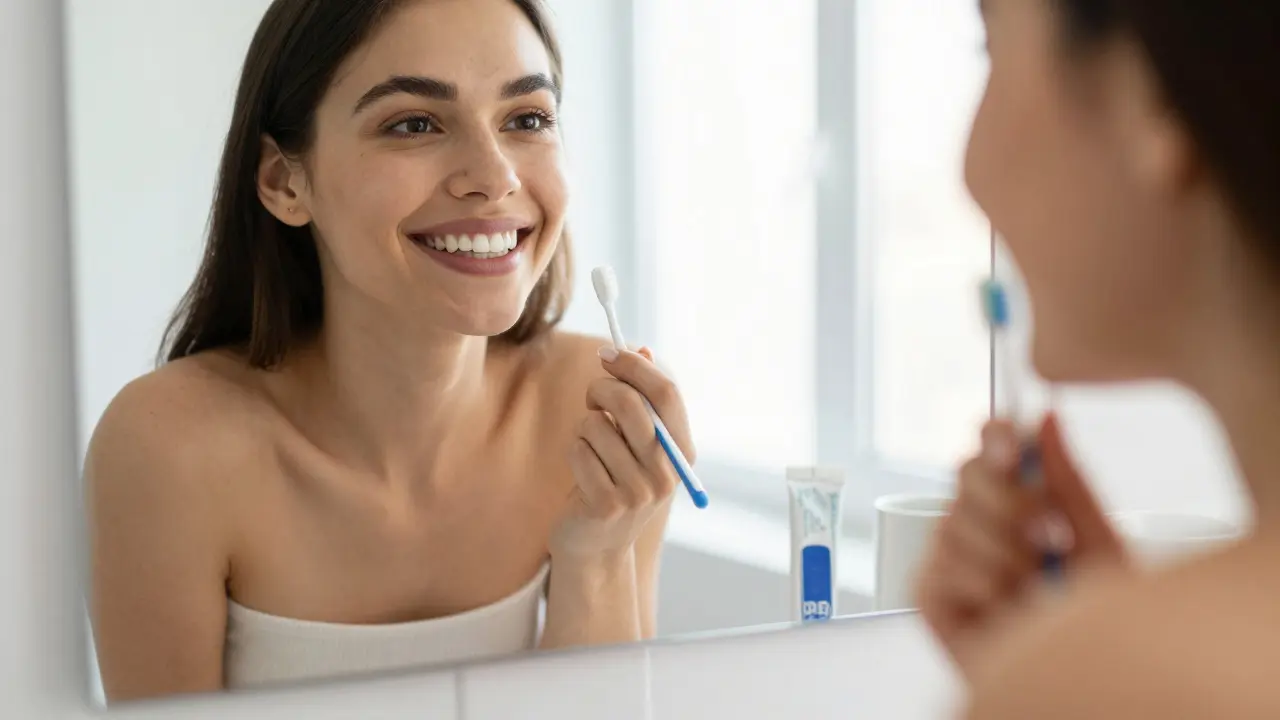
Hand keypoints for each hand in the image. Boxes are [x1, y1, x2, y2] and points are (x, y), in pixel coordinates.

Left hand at [549, 346, 694, 561]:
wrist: (597, 547)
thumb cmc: (615, 483)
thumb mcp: (636, 444)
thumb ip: (643, 400)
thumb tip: (641, 348)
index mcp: (681, 453)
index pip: (667, 394)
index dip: (636, 366)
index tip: (608, 352)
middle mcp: (667, 473)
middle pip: (631, 403)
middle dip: (601, 389)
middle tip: (592, 397)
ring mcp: (638, 492)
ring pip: (596, 426)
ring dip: (584, 430)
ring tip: (591, 451)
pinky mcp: (606, 504)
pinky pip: (579, 451)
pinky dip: (574, 453)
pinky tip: (582, 474)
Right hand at [916, 413, 1128, 679]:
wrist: (1089, 676)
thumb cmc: (1095, 618)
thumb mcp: (1096, 540)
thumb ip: (1069, 479)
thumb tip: (1047, 418)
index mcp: (1017, 498)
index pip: (990, 445)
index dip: (995, 437)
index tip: (1013, 444)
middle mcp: (976, 520)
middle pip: (966, 473)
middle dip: (1014, 505)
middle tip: (1050, 539)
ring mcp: (948, 556)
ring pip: (956, 523)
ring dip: (1007, 561)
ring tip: (1037, 592)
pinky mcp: (928, 595)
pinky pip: (943, 569)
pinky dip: (984, 588)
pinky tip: (1004, 610)